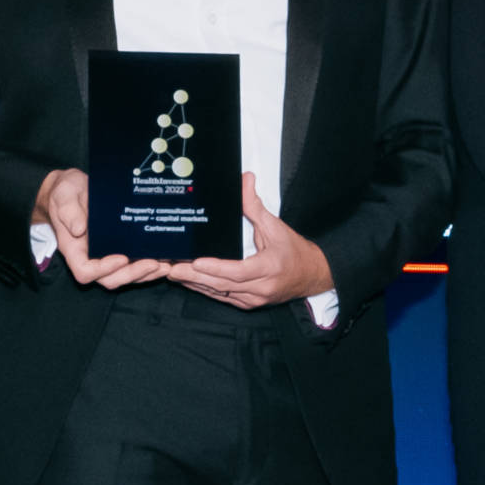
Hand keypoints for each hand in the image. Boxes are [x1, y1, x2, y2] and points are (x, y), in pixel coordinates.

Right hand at [34, 167, 168, 290]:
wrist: (74, 189)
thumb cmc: (66, 193)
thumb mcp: (64, 197)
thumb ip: (69, 212)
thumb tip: (78, 229)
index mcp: (73, 249)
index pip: (85, 271)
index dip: (103, 270)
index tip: (122, 257)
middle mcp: (90, 257)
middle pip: (109, 279)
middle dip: (132, 274)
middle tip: (154, 263)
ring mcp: (105, 255)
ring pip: (124, 275)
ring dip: (145, 274)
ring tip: (165, 266)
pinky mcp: (118, 249)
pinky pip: (132, 264)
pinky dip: (148, 266)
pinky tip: (165, 259)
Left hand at [167, 173, 334, 308]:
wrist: (312, 275)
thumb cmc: (295, 252)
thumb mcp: (277, 227)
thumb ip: (256, 206)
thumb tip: (244, 181)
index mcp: (269, 268)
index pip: (238, 271)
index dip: (216, 268)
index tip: (196, 262)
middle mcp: (261, 288)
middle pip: (222, 285)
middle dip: (194, 277)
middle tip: (172, 269)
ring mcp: (253, 299)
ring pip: (219, 294)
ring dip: (195, 284)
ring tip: (173, 274)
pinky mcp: (248, 303)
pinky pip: (223, 298)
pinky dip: (205, 289)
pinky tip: (189, 282)